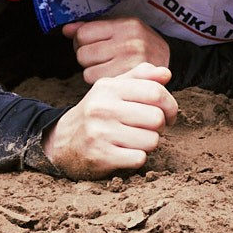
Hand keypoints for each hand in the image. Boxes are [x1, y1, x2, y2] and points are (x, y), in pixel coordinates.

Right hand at [42, 64, 177, 177]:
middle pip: (157, 118)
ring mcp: (100, 133)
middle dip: (159, 127)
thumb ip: (139, 77)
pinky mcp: (101, 156)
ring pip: (151, 141)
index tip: (168, 115)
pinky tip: (125, 152)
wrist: (62, 142)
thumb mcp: (112, 89)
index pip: (156, 92)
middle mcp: (102, 107)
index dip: (170, 105)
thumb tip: (166, 73)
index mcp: (108, 87)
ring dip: (148, 144)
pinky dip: (137, 158)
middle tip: (149, 129)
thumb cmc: (96, 112)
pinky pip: (139, 159)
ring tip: (134, 140)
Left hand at [63, 14, 170, 85]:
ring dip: (93, 72)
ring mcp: (130, 64)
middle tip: (99, 58)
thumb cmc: (141, 44)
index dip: (81, 41)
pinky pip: (99, 84)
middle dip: (87, 57)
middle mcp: (129, 43)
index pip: (82, 34)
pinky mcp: (130, 82)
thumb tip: (65, 30)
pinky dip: (102, 83)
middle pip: (82, 54)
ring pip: (88, 71)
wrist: (172, 61)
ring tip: (107, 68)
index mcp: (125, 25)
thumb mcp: (121, 27)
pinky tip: (112, 77)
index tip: (90, 44)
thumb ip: (92, 27)